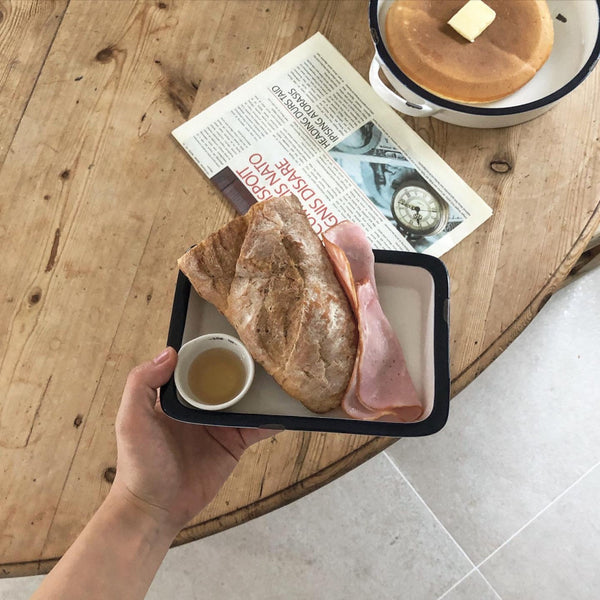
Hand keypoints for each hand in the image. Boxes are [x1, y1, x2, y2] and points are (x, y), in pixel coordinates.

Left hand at [112, 347, 274, 533]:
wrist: (156, 509)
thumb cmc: (139, 463)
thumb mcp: (132, 420)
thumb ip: (142, 384)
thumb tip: (170, 352)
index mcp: (177, 396)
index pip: (196, 366)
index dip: (211, 352)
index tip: (231, 334)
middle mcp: (200, 406)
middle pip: (226, 379)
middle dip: (243, 366)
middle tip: (265, 349)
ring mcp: (220, 425)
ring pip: (245, 400)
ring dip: (262, 389)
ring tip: (282, 373)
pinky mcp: (235, 444)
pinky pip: (257, 427)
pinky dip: (272, 419)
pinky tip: (286, 408)